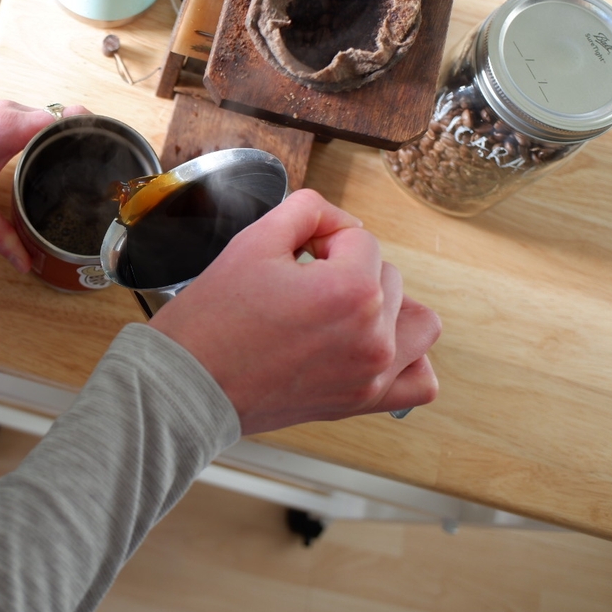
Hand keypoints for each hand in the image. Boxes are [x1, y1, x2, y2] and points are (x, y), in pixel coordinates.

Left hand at [0, 100, 86, 273]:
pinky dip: (40, 135)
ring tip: (75, 166)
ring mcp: (0, 110)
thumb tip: (23, 262)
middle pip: (61, 116)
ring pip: (44, 117)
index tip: (106, 151)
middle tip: (96, 167)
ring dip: (59, 136)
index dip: (92, 131)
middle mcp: (11, 111)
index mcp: (13, 126)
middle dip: (81, 138)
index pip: (68, 117)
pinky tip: (41, 160)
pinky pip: (28, 119)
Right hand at [148, 188, 440, 433]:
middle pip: (388, 274)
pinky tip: (372, 345)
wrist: (190, 383)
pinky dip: (407, 359)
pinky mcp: (362, 401)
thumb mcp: (254, 241)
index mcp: (353, 291)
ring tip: (343, 309)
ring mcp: (373, 373)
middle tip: (301, 280)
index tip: (294, 251)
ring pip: (417, 321)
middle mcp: (373, 336)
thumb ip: (306, 210)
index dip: (322, 235)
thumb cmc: (213, 321)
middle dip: (347, 268)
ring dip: (388, 306)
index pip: (359, 237)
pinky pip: (420, 380)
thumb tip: (332, 216)